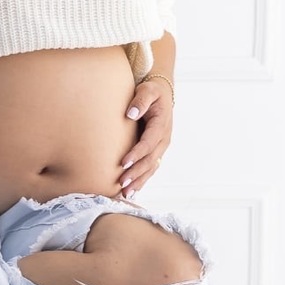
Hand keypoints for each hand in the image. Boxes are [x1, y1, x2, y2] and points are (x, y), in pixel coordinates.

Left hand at [118, 80, 172, 197]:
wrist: (161, 93)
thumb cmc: (151, 91)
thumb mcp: (147, 90)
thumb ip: (140, 100)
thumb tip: (131, 113)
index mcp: (161, 125)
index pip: (148, 143)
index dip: (137, 154)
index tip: (123, 163)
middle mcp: (163, 139)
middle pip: (150, 160)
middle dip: (136, 173)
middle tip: (121, 183)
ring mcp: (161, 147)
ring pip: (151, 168)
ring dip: (139, 181)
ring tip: (125, 193)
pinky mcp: (156, 151)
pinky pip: (150, 168)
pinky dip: (141, 180)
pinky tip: (132, 191)